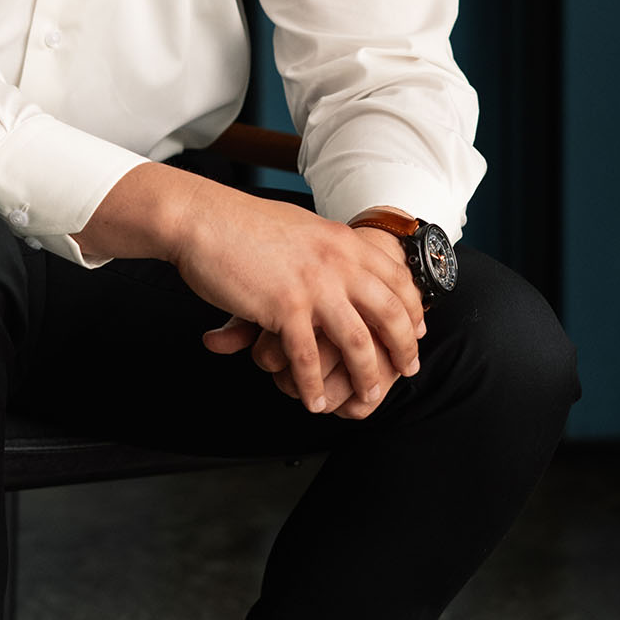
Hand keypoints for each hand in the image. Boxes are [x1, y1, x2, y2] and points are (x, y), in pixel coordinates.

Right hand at [210, 222, 424, 418]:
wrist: (202, 218)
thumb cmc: (242, 224)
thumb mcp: (302, 227)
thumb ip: (328, 247)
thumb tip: (343, 256)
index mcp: (343, 241)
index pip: (396, 279)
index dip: (412, 309)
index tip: (417, 331)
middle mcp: (337, 263)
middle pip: (389, 313)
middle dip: (403, 347)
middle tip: (408, 369)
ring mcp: (313, 286)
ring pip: (357, 343)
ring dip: (366, 377)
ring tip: (366, 398)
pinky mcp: (284, 307)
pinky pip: (307, 358)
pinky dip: (313, 386)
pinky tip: (314, 401)